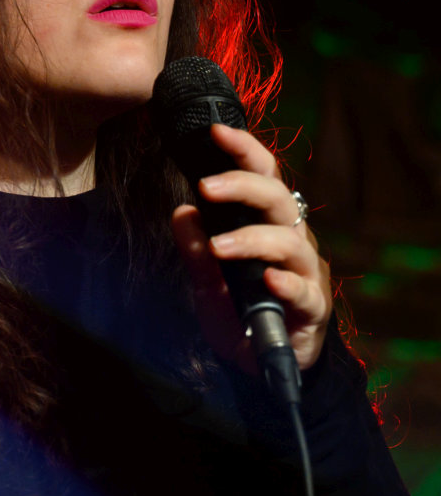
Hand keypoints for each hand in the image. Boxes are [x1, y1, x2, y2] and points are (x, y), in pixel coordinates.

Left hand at [170, 123, 333, 373]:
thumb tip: (182, 211)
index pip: (262, 177)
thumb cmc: (237, 312)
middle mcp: (292, 240)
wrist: (259, 364)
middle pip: (279, 199)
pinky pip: (304, 290)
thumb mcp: (204, 282)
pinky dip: (286, 283)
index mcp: (267, 224)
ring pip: (291, 241)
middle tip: (206, 187)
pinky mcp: (313, 308)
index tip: (216, 131)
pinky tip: (269, 281)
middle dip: (243, 186)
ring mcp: (305, 273)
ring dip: (252, 239)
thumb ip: (193, 250)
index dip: (245, 150)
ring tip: (219, 248)